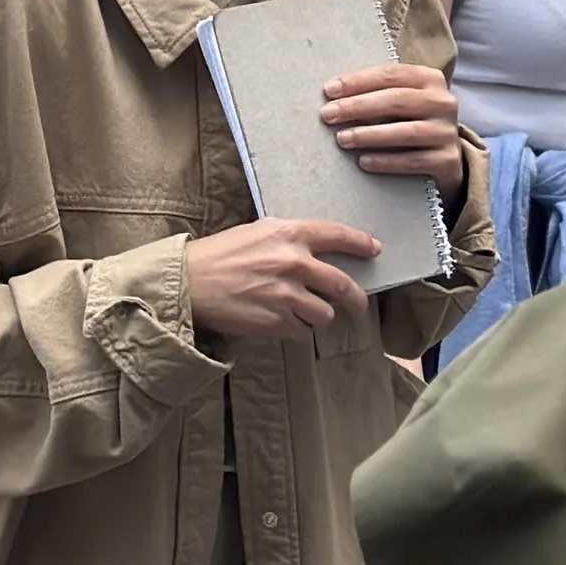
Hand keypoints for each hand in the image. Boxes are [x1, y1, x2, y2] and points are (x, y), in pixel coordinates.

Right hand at [185, 219, 378, 338]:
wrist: (191, 282)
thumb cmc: (220, 254)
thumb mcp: (258, 232)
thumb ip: (289, 238)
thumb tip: (317, 248)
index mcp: (290, 234)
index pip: (338, 235)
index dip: (361, 243)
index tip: (374, 250)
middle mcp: (294, 263)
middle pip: (343, 285)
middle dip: (357, 300)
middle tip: (359, 307)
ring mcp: (286, 295)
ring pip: (324, 314)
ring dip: (319, 317)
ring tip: (305, 314)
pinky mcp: (276, 322)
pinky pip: (301, 332)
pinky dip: (298, 330)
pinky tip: (284, 322)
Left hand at [322, 62, 465, 202]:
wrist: (445, 158)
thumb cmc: (413, 122)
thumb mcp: (403, 101)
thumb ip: (377, 93)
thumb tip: (333, 96)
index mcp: (430, 79)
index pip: (391, 74)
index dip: (358, 81)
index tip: (329, 90)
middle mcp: (443, 102)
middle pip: (397, 100)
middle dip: (358, 106)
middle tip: (328, 114)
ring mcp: (447, 132)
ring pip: (405, 131)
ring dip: (369, 135)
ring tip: (341, 139)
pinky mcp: (447, 160)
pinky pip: (412, 161)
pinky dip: (385, 161)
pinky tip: (363, 162)